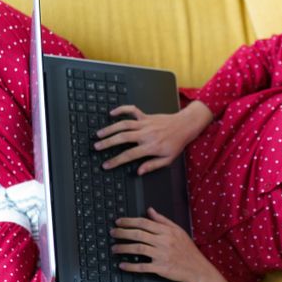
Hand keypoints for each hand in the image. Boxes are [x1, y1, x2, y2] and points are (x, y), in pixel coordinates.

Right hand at [94, 101, 212, 174]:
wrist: (185, 126)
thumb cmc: (177, 143)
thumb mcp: (168, 159)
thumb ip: (153, 165)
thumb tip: (139, 171)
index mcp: (151, 147)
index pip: (129, 155)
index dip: (116, 160)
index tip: (106, 165)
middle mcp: (146, 134)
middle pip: (122, 138)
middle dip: (107, 143)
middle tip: (96, 147)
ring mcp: (145, 123)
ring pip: (124, 124)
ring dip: (110, 128)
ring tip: (99, 134)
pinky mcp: (146, 116)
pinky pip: (132, 110)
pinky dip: (121, 109)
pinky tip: (112, 113)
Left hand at [110, 207, 211, 281]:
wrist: (197, 268)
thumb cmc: (188, 249)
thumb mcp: (178, 230)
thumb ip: (162, 220)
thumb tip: (150, 210)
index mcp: (167, 231)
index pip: (144, 223)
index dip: (129, 221)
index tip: (119, 221)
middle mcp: (163, 242)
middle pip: (139, 234)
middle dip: (122, 233)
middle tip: (112, 232)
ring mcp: (161, 255)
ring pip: (138, 249)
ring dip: (123, 248)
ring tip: (114, 248)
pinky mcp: (160, 268)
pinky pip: (142, 267)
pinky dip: (131, 266)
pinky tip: (122, 265)